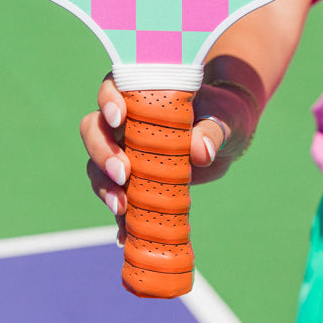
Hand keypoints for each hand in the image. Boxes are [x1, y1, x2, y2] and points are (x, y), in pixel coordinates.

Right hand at [80, 75, 228, 243]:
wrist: (227, 134)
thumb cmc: (222, 113)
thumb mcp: (223, 118)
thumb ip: (212, 130)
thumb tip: (200, 151)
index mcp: (141, 92)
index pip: (112, 88)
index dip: (108, 101)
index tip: (119, 119)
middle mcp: (124, 119)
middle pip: (94, 128)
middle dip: (101, 151)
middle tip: (122, 173)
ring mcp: (124, 149)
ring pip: (97, 164)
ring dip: (103, 186)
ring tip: (121, 208)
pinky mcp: (133, 179)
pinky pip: (116, 196)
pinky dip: (118, 216)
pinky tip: (124, 234)